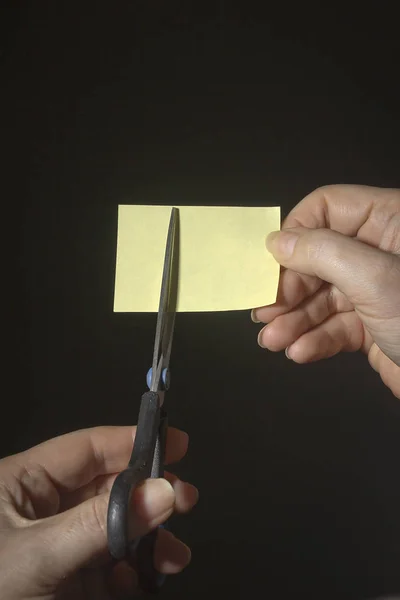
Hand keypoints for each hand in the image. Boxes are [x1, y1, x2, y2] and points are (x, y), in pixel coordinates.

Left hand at [0, 426, 197, 598]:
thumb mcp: (36, 556)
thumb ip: (100, 523)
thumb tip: (163, 492)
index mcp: (21, 485)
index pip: (85, 449)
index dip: (130, 442)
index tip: (177, 443)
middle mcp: (41, 512)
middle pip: (106, 489)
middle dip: (147, 495)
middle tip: (185, 501)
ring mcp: (57, 550)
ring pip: (113, 531)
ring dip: (148, 539)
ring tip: (175, 554)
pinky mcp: (66, 585)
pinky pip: (108, 569)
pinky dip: (132, 572)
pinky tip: (147, 578)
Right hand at [252, 184, 399, 398]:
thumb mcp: (375, 278)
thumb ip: (322, 253)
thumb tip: (276, 241)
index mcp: (389, 221)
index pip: (327, 208)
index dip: (296, 234)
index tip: (273, 267)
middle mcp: (380, 252)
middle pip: (318, 257)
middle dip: (289, 288)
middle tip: (264, 312)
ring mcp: (376, 291)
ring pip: (322, 297)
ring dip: (294, 320)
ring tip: (271, 340)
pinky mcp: (374, 326)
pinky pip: (336, 327)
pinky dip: (315, 340)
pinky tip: (299, 352)